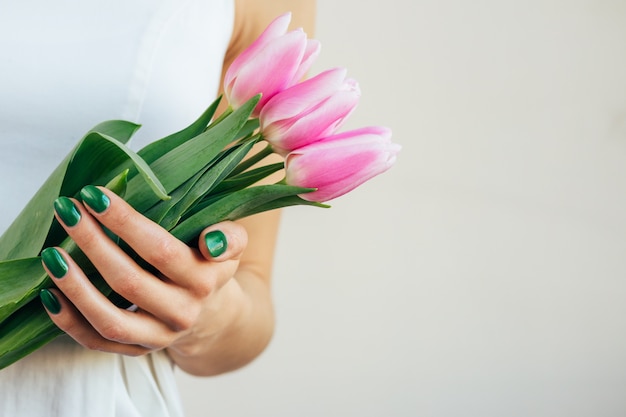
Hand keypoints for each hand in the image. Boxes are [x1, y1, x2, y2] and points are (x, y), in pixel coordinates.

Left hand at [40, 186, 247, 356]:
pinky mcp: (137, 350)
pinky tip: (50, 294)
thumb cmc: (211, 266)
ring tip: (50, 254)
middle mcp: (182, 313)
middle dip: (92, 243)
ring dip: (76, 287)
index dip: (125, 223)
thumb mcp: (233, 247)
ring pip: (110, 319)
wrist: (213, 316)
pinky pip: (97, 341)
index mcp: (204, 281)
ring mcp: (158, 336)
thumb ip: (230, 237)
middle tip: (66, 209)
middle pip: (129, 282)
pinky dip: (70, 321)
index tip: (93, 195)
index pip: (161, 250)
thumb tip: (211, 241)